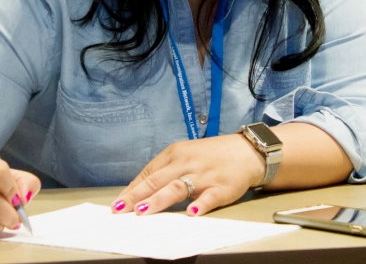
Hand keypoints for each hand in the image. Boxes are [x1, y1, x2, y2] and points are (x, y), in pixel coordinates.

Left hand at [112, 134, 264, 216]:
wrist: (247, 152)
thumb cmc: (211, 156)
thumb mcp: (185, 155)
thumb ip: (164, 171)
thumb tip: (137, 191)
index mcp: (175, 153)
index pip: (148, 172)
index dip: (132, 189)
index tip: (117, 204)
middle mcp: (187, 163)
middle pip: (158, 180)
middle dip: (137, 195)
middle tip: (121, 209)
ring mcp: (204, 176)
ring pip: (178, 187)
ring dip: (159, 199)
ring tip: (143, 210)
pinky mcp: (222, 188)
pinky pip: (209, 198)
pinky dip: (200, 205)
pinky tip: (191, 213)